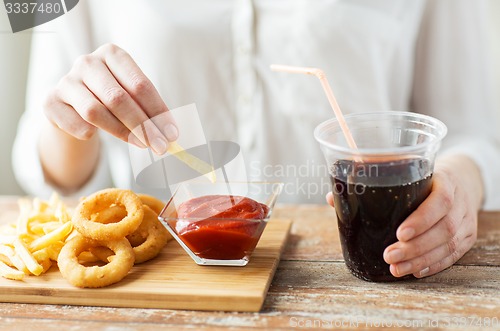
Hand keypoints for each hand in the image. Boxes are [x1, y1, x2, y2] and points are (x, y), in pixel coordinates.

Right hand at [43, 43, 177, 154]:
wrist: (73, 105)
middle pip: (118, 98)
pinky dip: (92, 134)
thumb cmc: (111, 98)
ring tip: (141, 144)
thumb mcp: (131, 96)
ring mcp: (66, 81)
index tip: (172, 133)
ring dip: (122, 133)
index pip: (139, 84)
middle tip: (161, 146)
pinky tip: (98, 136)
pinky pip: (77, 125)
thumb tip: (171, 134)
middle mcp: (87, 63)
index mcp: (112, 54)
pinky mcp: (51, 102)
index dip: (158, 111)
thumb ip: (149, 110)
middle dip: (143, 126)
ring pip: (96, 112)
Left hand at [382, 155, 482, 277]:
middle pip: (444, 228)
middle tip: (389, 256)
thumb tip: (332, 197)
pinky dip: (434, 265)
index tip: (400, 234)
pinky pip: (454, 255)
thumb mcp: (408, 171)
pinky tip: (416, 271)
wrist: (463, 180)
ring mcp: (466, 221)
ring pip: (448, 245)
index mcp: (445, 180)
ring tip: (397, 268)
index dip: (422, 219)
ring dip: (421, 260)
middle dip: (415, 247)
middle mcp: (460, 201)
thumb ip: (374, 183)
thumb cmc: (426, 177)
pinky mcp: (468, 237)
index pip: (440, 200)